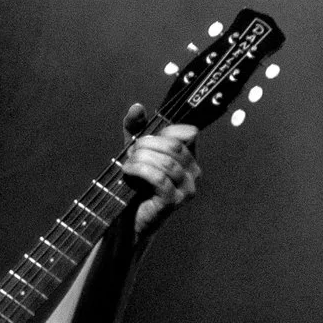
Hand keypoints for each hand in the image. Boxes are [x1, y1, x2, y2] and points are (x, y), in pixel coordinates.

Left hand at [121, 103, 201, 236]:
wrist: (129, 216)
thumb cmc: (136, 182)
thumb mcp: (134, 151)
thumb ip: (135, 128)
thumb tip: (137, 107)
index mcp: (190, 159)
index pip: (189, 133)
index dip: (166, 130)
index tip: (146, 138)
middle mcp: (194, 173)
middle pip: (175, 146)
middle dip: (148, 144)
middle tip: (131, 152)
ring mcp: (187, 189)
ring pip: (166, 162)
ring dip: (141, 158)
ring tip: (128, 164)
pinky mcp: (174, 201)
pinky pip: (159, 178)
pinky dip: (139, 170)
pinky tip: (128, 171)